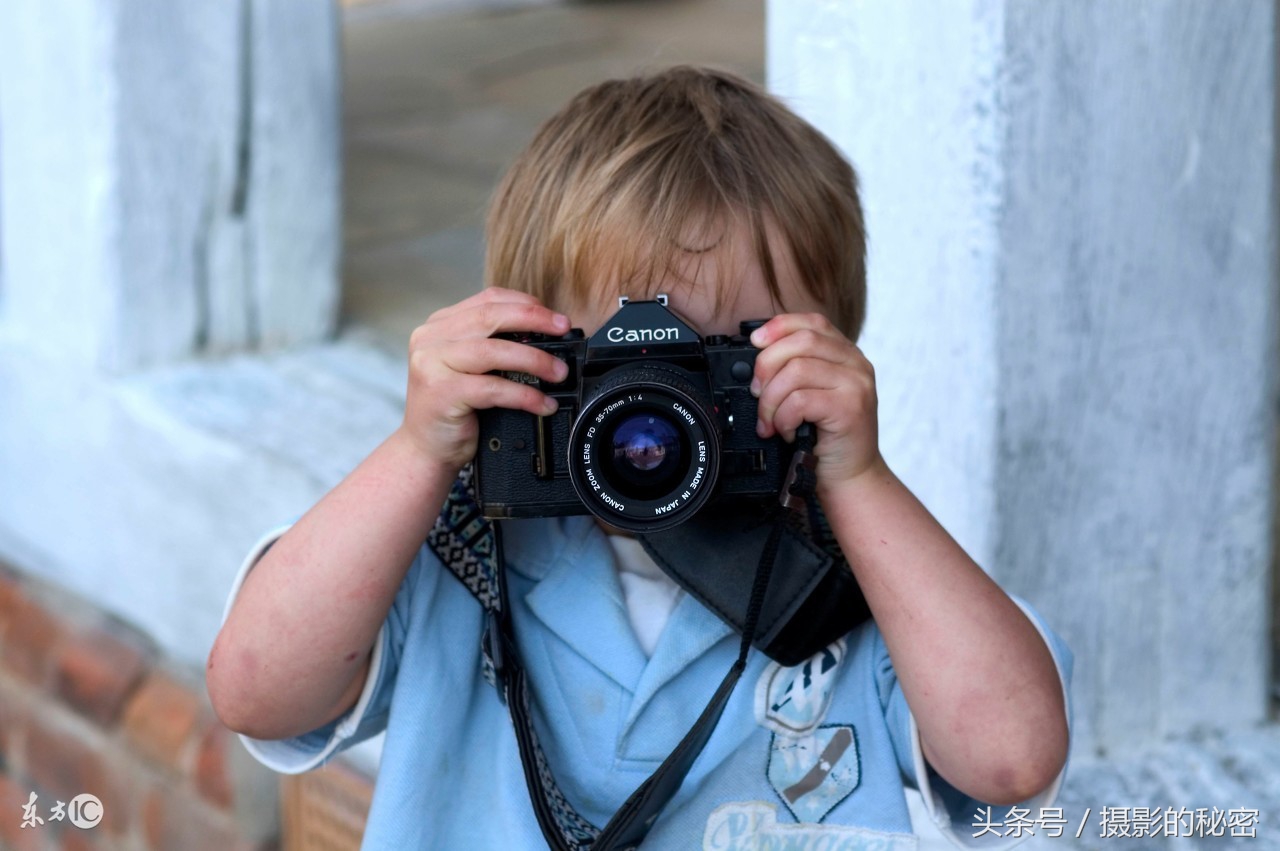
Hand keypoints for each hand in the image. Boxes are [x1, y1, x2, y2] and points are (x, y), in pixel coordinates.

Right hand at [401, 288, 569, 468]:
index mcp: (439, 325)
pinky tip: (542, 403)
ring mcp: (432, 363)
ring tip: (559, 372)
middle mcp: (430, 338)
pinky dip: (524, 395)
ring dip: (534, 359)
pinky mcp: (441, 392)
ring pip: (493, 351)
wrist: (425, 449)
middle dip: (534, 320)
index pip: (487, 299)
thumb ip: (492, 345)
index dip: (526, 304)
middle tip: (563, 330)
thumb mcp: (469, 367)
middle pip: (491, 317)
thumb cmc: (452, 409)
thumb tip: (544, 335)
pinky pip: (493, 388)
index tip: (555, 317)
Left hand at [749, 313, 882, 489]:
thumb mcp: (812, 395)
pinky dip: (783, 417)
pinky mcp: (851, 408)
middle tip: (757, 394)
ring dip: (771, 399)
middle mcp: (856, 364)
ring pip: (796, 370)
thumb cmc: (826, 438)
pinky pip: (800, 400)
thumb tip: (757, 356)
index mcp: (846, 355)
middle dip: (766, 366)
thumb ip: (796, 370)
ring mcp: (856, 384)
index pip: (812, 322)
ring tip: (770, 421)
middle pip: (800, 341)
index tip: (754, 342)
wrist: (852, 477)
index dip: (778, 326)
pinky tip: (785, 431)